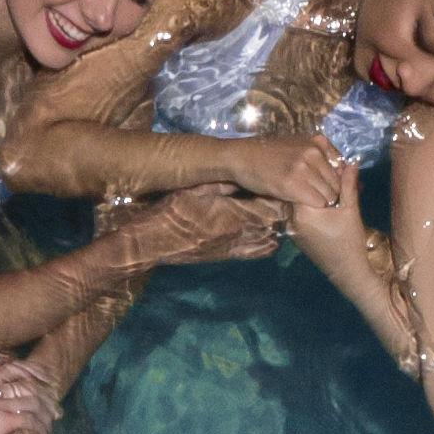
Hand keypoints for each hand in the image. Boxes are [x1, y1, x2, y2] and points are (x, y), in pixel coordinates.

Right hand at [0, 361, 52, 433]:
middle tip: (56, 413)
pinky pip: (29, 419)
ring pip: (32, 403)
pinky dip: (40, 427)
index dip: (35, 387)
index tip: (46, 398)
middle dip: (45, 400)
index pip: (15, 379)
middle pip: (28, 388)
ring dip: (45, 415)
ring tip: (51, 427)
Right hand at [126, 188, 287, 266]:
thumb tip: (244, 177)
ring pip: (269, 238)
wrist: (154, 242)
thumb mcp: (195, 189)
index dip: (278, 196)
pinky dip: (268, 243)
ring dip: (274, 226)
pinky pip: (257, 252)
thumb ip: (222, 184)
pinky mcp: (229, 256)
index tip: (276, 185)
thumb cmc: (171, 211)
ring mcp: (235, 247)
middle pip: (274, 224)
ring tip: (272, 212)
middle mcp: (239, 234)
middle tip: (277, 196)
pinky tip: (268, 234)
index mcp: (232, 215)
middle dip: (279, 210)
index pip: (270, 207)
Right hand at [225, 135, 345, 212]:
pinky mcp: (293, 185)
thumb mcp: (295, 144)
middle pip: (337, 183)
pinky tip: (301, 204)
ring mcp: (304, 169)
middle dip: (330, 193)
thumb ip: (315, 152)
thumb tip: (338, 166)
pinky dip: (312, 206)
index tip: (326, 187)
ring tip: (309, 202)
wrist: (241, 157)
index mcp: (316, 143)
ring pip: (329, 195)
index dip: (335, 180)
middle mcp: (313, 153)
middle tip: (317, 199)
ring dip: (321, 202)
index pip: (342, 167)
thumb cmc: (266, 153)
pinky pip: (317, 202)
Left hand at [284, 177, 368, 274]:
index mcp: (303, 211)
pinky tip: (326, 202)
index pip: (305, 181)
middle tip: (334, 175)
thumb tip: (351, 161)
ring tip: (332, 188)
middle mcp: (292, 218)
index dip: (320, 172)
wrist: (347, 271)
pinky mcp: (296, 234)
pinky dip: (311, 205)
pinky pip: (301, 212)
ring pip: (300, 201)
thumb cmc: (350, 240)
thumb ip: (348, 184)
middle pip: (301, 190)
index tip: (333, 168)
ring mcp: (292, 227)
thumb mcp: (351, 209)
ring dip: (314, 193)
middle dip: (316, 181)